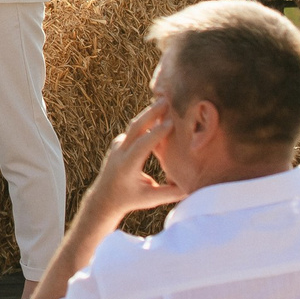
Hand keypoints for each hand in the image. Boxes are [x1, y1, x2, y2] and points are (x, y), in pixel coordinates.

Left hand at [80, 98, 184, 224]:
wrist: (104, 197)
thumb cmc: (130, 199)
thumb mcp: (151, 199)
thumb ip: (172, 193)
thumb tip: (195, 186)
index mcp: (127, 165)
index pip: (143, 145)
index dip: (157, 133)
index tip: (171, 122)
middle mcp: (120, 151)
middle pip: (136, 127)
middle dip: (151, 112)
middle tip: (167, 99)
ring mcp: (118, 145)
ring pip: (135, 125)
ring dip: (150, 113)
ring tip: (165, 100)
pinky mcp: (120, 142)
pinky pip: (135, 130)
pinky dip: (147, 121)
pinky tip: (161, 114)